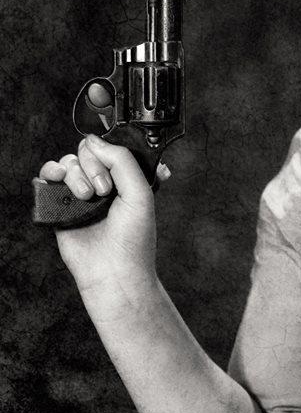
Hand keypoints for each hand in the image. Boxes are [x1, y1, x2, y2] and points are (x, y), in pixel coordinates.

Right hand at [38, 133, 168, 294]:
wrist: (114, 271)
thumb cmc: (133, 239)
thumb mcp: (140, 192)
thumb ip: (122, 160)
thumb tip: (94, 141)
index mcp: (123, 179)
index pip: (108, 149)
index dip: (106, 154)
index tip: (112, 175)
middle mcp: (101, 185)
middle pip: (85, 153)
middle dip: (92, 166)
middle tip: (103, 191)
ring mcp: (79, 196)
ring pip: (67, 163)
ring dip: (74, 174)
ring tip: (86, 196)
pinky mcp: (59, 208)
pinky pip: (46, 179)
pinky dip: (49, 174)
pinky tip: (59, 184)